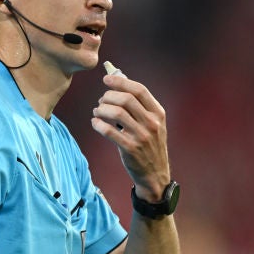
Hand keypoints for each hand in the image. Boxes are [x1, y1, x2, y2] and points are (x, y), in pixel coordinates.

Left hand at [90, 63, 170, 200]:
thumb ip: (138, 105)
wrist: (155, 173)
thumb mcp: (152, 123)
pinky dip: (98, 124)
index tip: (106, 80)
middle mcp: (152, 123)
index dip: (120, 82)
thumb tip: (119, 81)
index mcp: (158, 113)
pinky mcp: (130, 149)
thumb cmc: (149, 145)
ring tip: (97, 112)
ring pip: (116, 113)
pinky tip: (95, 123)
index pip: (139, 90)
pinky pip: (109, 131)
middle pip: (126, 99)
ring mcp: (142, 136)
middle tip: (101, 101)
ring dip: (101, 109)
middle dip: (108, 96)